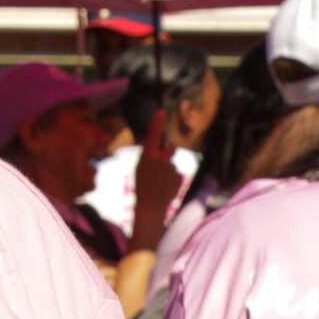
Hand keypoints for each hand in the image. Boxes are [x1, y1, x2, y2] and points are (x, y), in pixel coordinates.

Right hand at [131, 108, 183, 251]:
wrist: (151, 206)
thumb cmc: (141, 186)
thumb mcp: (140, 167)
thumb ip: (150, 156)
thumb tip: (159, 150)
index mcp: (149, 155)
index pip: (154, 134)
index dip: (157, 122)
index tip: (162, 111)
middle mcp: (162, 159)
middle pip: (170, 148)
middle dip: (167, 152)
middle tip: (159, 164)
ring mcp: (172, 168)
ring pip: (172, 163)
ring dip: (167, 169)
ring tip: (159, 182)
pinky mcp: (179, 177)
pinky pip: (176, 173)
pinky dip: (171, 179)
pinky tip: (165, 187)